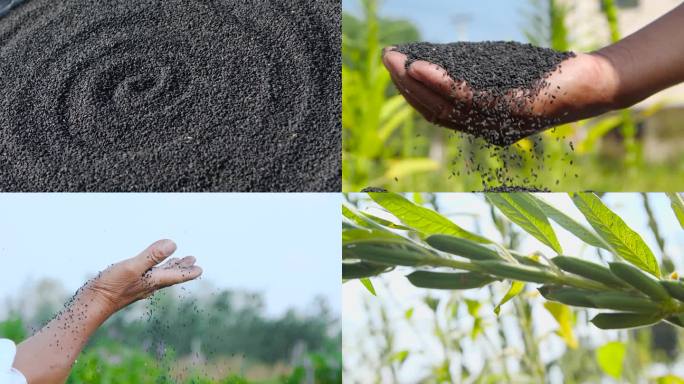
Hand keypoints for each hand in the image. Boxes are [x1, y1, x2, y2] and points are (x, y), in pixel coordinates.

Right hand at [84, 239, 201, 312]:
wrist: (89, 305)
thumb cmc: (110, 287)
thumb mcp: (132, 267)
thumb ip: (152, 256)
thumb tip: (173, 244)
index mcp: (152, 281)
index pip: (176, 275)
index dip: (188, 271)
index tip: (200, 268)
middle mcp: (147, 285)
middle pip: (169, 275)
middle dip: (181, 267)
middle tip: (193, 261)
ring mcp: (136, 286)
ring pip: (158, 275)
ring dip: (169, 268)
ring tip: (177, 261)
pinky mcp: (126, 286)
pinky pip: (145, 276)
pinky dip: (153, 269)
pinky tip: (148, 270)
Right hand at [382, 49, 619, 145]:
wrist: (594, 85)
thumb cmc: (549, 79)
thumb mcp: (505, 77)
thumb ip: (476, 78)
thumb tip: (442, 62)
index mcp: (481, 124)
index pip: (436, 112)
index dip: (410, 92)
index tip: (395, 68)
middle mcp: (486, 129)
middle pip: (434, 110)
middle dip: (405, 84)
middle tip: (387, 59)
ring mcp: (497, 121)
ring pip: (445, 105)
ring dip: (415, 81)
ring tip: (397, 60)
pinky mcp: (512, 108)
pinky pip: (468, 97)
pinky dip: (441, 82)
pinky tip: (422, 66)